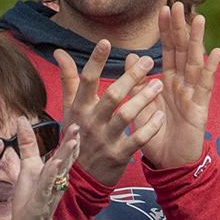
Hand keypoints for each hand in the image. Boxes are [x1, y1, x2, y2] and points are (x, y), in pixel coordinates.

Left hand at [9, 116, 82, 219]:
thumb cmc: (29, 200)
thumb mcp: (28, 168)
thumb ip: (27, 144)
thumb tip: (22, 119)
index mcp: (54, 173)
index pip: (64, 152)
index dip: (70, 138)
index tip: (76, 121)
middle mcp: (56, 181)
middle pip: (66, 159)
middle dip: (72, 143)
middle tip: (78, 126)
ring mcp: (50, 192)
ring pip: (60, 172)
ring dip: (66, 158)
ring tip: (73, 143)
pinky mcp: (41, 202)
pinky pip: (47, 187)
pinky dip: (51, 175)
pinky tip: (55, 165)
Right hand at [54, 41, 163, 186]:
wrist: (81, 178)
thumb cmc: (78, 136)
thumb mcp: (70, 109)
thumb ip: (68, 79)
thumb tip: (59, 52)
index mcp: (80, 108)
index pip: (87, 80)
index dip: (96, 61)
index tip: (106, 42)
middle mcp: (92, 122)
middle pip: (112, 95)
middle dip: (131, 77)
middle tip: (149, 60)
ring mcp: (105, 139)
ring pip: (126, 115)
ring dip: (144, 99)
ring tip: (159, 85)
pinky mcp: (119, 155)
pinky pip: (137, 139)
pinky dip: (149, 127)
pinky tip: (161, 115)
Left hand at [142, 3, 219, 170]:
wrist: (169, 164)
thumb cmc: (155, 136)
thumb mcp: (140, 108)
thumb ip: (137, 84)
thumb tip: (131, 56)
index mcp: (167, 81)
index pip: (167, 51)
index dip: (165, 31)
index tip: (163, 9)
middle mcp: (182, 84)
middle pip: (182, 51)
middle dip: (180, 28)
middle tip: (178, 4)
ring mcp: (193, 94)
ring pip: (196, 62)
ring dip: (198, 41)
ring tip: (199, 19)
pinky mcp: (201, 108)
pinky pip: (206, 86)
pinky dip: (211, 69)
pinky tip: (216, 52)